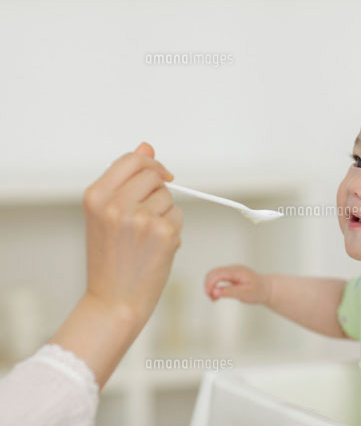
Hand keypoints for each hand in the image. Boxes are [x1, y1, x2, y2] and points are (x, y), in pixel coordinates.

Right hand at [83, 142, 182, 323]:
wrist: (114, 301)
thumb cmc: (110, 260)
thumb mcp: (106, 215)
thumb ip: (125, 179)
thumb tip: (147, 145)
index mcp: (96, 196)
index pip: (132, 159)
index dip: (150, 163)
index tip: (160, 175)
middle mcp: (116, 204)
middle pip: (154, 175)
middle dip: (157, 191)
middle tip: (146, 218)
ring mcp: (141, 218)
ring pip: (168, 197)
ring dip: (164, 213)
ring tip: (146, 238)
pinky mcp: (164, 232)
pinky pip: (178, 216)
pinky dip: (173, 229)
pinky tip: (156, 248)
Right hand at [204, 265, 271, 304]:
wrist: (267, 289)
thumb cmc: (258, 291)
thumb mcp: (245, 294)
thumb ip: (229, 292)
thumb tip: (214, 291)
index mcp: (237, 271)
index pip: (218, 273)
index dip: (210, 283)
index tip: (208, 294)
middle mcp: (233, 269)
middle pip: (214, 272)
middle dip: (208, 284)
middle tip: (210, 297)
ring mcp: (232, 272)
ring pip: (214, 275)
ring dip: (210, 286)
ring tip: (213, 299)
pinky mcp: (231, 276)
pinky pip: (218, 279)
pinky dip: (214, 287)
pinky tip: (216, 297)